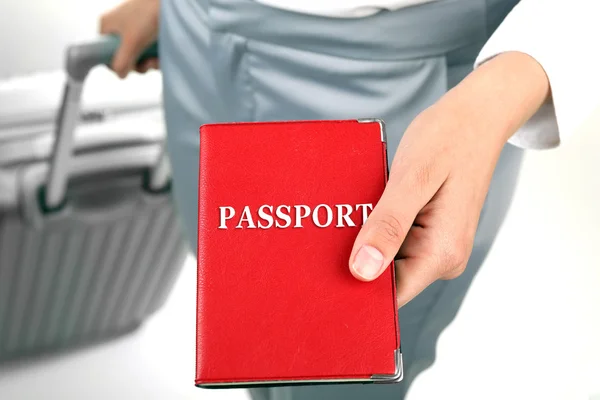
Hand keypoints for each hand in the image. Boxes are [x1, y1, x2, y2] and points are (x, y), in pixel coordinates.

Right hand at [99, 0, 159, 77]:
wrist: (173, 3)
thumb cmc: (148, 14)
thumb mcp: (132, 41)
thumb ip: (123, 61)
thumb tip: (120, 75)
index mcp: (109, 25)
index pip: (104, 51)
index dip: (116, 64)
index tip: (129, 69)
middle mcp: (120, 27)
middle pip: (124, 56)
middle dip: (138, 64)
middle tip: (147, 64)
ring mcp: (136, 30)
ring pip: (139, 55)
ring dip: (149, 63)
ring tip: (157, 61)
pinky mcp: (150, 32)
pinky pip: (150, 50)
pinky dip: (156, 56)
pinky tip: (163, 58)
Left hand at [349, 52, 550, 307]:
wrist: (477, 115)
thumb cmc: (448, 138)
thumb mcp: (412, 178)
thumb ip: (388, 225)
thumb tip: (362, 271)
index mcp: (442, 252)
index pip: (391, 295)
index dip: (356, 289)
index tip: (323, 275)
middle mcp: (444, 257)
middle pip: (387, 280)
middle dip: (356, 261)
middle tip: (327, 232)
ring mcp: (438, 245)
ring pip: (388, 259)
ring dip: (364, 241)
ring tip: (345, 214)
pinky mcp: (431, 232)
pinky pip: (395, 240)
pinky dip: (375, 227)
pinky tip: (364, 207)